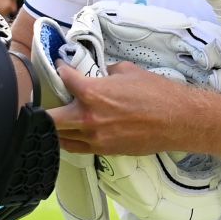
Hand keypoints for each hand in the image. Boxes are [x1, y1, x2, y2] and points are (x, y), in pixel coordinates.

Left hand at [49, 62, 220, 157]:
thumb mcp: (128, 71)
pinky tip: (71, 134)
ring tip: (54, 120)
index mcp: (92, 94)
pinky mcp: (105, 151)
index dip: (61, 71)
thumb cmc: (156, 92)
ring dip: (56, 128)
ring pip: (62, 138)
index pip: (65, 79)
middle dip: (44, 110)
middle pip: (51, 119)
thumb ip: (107, 72)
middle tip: (43, 102)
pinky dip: (71, 140)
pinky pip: (79, 148)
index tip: (61, 68)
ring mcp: (95, 138)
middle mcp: (88, 118)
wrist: (177, 120)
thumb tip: (100, 74)